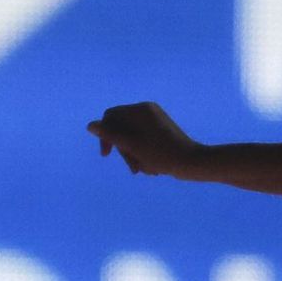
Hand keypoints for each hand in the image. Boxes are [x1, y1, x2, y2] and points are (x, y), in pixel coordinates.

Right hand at [87, 100, 201, 178]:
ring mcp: (155, 120)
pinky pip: (143, 140)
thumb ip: (110, 135)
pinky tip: (150, 168)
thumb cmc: (161, 154)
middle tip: (133, 168)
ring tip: (143, 170)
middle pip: (121, 128)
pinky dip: (143, 154)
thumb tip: (90, 125)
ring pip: (132, 137)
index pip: (111, 116)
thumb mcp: (131, 145)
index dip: (105, 134)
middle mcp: (147, 110)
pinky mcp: (161, 131)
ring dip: (133, 155)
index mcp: (140, 109)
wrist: (191, 162)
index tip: (107, 155)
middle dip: (123, 149)